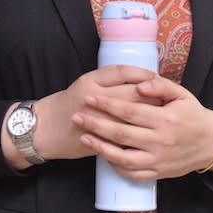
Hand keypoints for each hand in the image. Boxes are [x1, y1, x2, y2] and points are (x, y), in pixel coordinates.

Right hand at [27, 65, 158, 162]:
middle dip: (153, 97)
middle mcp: (94, 99)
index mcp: (92, 82)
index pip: (124, 73)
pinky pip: (124, 137)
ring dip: (150, 116)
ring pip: (132, 117)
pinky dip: (138, 135)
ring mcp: (97, 121)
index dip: (143, 75)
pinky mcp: (99, 140)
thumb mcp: (86, 82)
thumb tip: (143, 80)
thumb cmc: (69, 103)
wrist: (46, 129)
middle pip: (132, 94)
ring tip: (162, 116)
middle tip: (166, 98)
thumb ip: (111, 80)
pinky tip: (148, 134)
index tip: (156, 78)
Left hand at [72, 76, 212, 179]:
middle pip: (121, 134)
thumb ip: (160, 85)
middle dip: (96, 124)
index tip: (90, 98)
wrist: (211, 144)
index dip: (107, 105)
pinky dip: (115, 166)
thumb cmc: (193, 115)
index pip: (129, 111)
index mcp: (165, 119)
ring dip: (100, 148)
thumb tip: (139, 84)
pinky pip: (132, 173)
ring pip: (122, 157)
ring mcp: (158, 160)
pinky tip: (103, 155)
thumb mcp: (182, 94)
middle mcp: (160, 141)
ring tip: (84, 137)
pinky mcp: (158, 173)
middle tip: (77, 116)